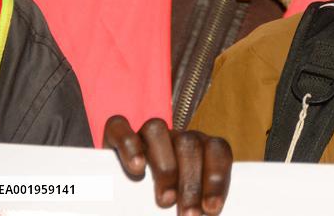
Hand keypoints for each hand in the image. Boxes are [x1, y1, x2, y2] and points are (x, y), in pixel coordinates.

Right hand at [103, 115, 232, 215]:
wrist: (120, 197)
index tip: (211, 208)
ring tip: (166, 200)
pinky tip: (137, 170)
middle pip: (188, 144)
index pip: (217, 149)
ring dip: (165, 167)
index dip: (217, 177)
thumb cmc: (163, 201)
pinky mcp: (115, 134)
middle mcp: (175, 136)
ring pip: (157, 131)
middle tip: (189, 215)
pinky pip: (120, 126)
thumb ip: (193, 203)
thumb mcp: (182, 203)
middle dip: (191, 183)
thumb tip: (204, 215)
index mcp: (200, 146)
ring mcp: (145, 133)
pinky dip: (129, 146)